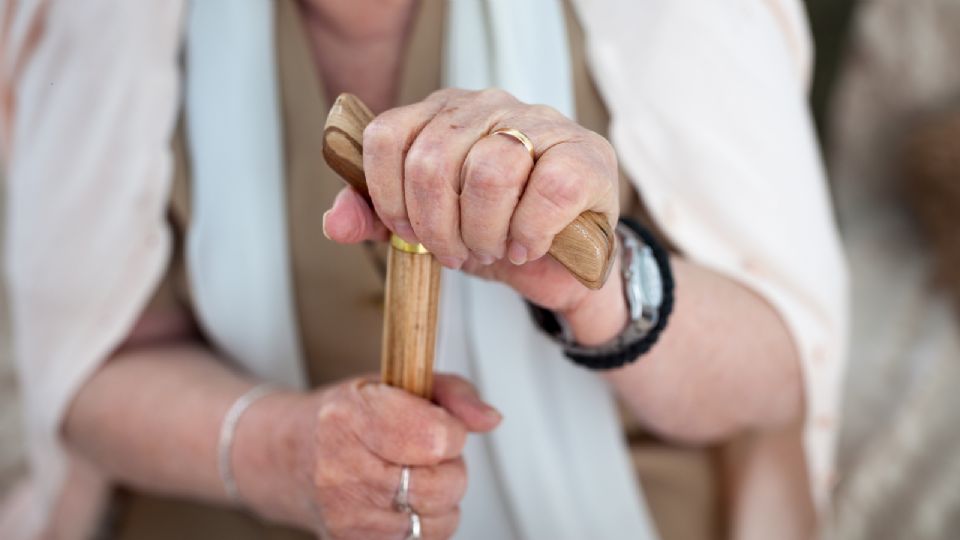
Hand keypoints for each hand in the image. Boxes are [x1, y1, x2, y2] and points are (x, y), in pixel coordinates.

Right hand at [236, 374, 500, 538]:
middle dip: (449, 467)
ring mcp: (345, 514)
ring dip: (439, 500)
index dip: (450, 430)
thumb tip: (488, 418)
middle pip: (442, 485)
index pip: (437, 437)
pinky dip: (424, 524)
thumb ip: (452, 393)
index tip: (437, 424)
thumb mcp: (395, 381)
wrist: (288, 456)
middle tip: (425, 453)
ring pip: (438, 520)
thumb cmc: (344, 418)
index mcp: (351, 417)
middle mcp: (341, 469)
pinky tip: (402, 501)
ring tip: (412, 476)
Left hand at [322, 88, 619, 313]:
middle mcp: (489, 105)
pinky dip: (528, 233)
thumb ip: (377, 221)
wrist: (561, 261)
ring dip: (484, 232)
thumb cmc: (493, 232)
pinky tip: (528, 245)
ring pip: (489, 173)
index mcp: (442, 113)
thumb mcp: (427, 229)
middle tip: (455, 253)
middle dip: (437, 227)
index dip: (386, 195)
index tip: (407, 232)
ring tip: (494, 249)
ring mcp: (541, 124)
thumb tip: (335, 221)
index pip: (387, 136)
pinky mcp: (585, 155)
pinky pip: (545, 191)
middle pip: (432, 160)